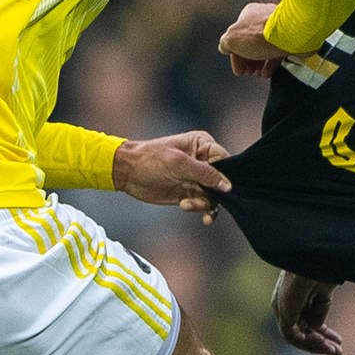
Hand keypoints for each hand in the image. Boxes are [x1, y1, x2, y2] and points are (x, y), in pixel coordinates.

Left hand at [112, 131, 230, 224]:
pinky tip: (191, 210)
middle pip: (221, 180)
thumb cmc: (151, 159)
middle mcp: (202, 161)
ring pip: (213, 194)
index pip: (225, 160)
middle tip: (208, 202)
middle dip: (217, 193)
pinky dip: (200, 209)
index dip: (226, 175)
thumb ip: (205, 173)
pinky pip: (202, 203)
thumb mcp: (179, 163)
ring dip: (204, 203)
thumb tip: (227, 185)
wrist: (127, 172)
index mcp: (202, 144)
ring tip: (187, 204)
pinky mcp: (188, 192)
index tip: (223, 188)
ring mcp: (196, 178)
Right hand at [220, 1, 290, 76]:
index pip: (237, 37)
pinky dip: (270, 62)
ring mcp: (278, 27)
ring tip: (257, 74)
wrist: (291, 33)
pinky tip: (267, 73)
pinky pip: (277, 50)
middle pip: (250, 42)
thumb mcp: (233, 39)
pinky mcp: (289, 36)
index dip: (235, 56)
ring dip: (258, 63)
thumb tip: (224, 47)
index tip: (238, 71)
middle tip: (248, 73)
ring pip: (264, 47)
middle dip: (247, 60)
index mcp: (249, 14)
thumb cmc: (260, 34)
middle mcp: (263, 18)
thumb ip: (226, 43)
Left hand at [272, 271, 341, 354]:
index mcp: (292, 293)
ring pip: (297, 337)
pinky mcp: (283, 311)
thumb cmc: (323, 265)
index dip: (322, 332)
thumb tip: (317, 326)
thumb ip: (320, 309)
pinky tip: (324, 342)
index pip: (304, 319)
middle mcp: (283, 302)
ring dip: (317, 345)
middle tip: (338, 351)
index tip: (339, 340)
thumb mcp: (324, 291)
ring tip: (335, 350)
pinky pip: (293, 336)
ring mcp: (282, 307)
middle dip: (321, 342)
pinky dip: (309, 342)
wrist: (320, 254)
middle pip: (301, 330)